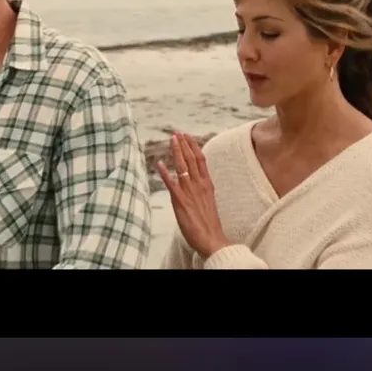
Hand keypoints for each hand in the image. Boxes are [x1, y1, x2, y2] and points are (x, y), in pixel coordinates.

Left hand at [156, 133, 229, 257]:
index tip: (187, 136)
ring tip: (172, 139)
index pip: (201, 160)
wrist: (212, 238)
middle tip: (177, 132)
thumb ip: (202, 190)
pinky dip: (165, 172)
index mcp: (207, 184)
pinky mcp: (180, 201)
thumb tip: (197, 183)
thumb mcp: (209, 201)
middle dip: (184, 144)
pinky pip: (171, 183)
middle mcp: (199, 184)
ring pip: (183, 166)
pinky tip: (159, 163)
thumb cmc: (210, 224)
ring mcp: (189, 191)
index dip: (193, 146)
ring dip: (177, 151)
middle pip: (191, 159)